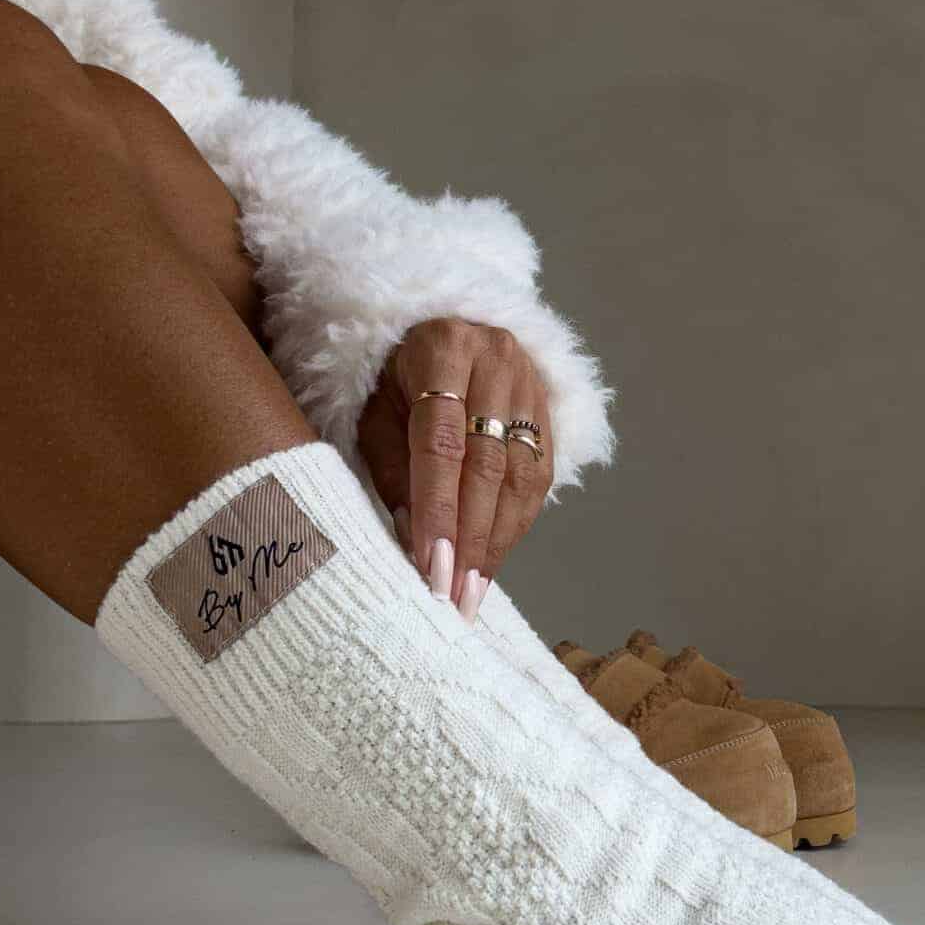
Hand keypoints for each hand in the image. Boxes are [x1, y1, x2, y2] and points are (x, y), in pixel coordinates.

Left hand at [356, 318, 553, 616]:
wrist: (442, 328)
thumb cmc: (394, 377)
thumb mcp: (375, 411)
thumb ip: (392, 470)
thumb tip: (412, 541)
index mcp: (442, 350)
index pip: (441, 444)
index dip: (438, 511)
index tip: (430, 569)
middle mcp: (496, 360)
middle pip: (488, 464)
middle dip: (471, 539)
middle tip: (454, 596)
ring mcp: (530, 382)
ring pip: (522, 474)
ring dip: (498, 541)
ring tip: (474, 591)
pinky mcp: (549, 408)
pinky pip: (539, 475)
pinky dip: (517, 523)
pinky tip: (494, 558)